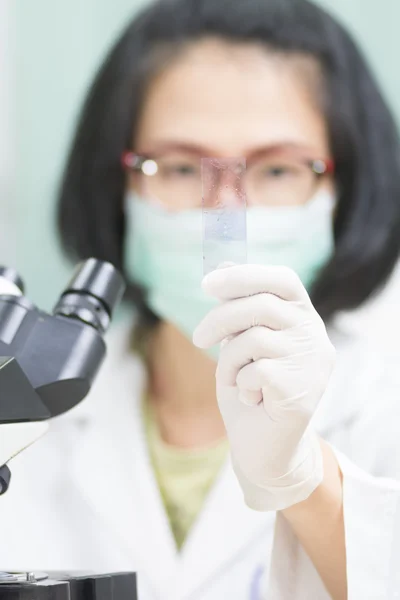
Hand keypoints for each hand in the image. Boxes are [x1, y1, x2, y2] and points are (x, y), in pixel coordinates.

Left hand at [193, 264, 335, 510]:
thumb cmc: (250, 390)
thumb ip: (238, 308)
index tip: (207, 284)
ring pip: (255, 339)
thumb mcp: (239, 343)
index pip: (283, 280)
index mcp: (302, 318)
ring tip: (234, 379)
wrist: (263, 448)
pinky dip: (241, 384)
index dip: (245, 275)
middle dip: (220, 318)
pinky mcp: (303, 392)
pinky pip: (256, 371)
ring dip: (230, 360)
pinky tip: (251, 398)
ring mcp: (313, 364)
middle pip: (262, 305)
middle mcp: (315, 336)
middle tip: (199, 339)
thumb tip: (222, 264)